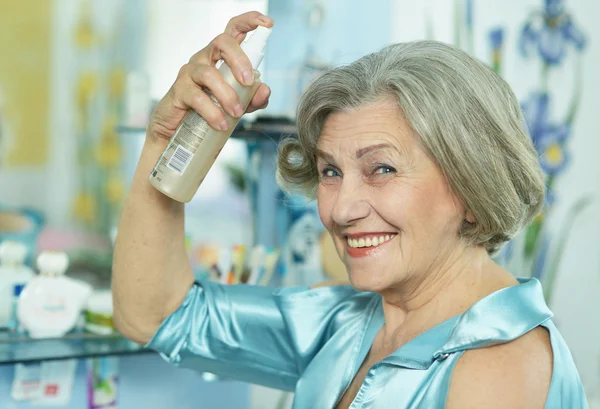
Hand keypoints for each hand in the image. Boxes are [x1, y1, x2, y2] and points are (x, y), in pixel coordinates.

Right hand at [147, 11, 273, 144]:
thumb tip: (264, 90)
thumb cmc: (209, 109)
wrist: (180, 128)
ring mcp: (190, 72)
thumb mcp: (238, 104)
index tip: (268, 24)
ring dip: (227, 94)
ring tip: (236, 113)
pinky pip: (197, 98)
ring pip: (209, 74)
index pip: (233, 30)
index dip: (250, 22)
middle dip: (239, 59)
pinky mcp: (179, 90)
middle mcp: (205, 58)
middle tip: (249, 82)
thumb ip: (254, 98)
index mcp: (221, 57)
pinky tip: (221, 123)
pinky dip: (213, 112)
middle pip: (221, 42)